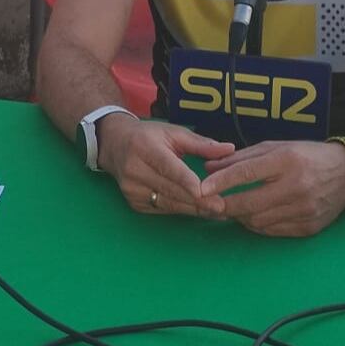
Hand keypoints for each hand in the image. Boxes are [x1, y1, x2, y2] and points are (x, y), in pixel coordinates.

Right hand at [98, 116, 234, 218]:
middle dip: (197, 200)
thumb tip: (229, 148)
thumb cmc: (149, 137)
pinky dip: (182, 210)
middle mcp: (134, 169)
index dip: (185, 180)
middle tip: (222, 206)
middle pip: (170, 189)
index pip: (168, 166)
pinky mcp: (134, 203)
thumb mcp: (174, 133)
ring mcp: (132, 189)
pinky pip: (162, 209)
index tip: (203, 191)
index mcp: (145, 147)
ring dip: (193, 209)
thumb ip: (201, 144)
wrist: (115, 145)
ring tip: (217, 212)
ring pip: (168, 203)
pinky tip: (199, 211)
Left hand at [198, 139, 344, 237]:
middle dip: (225, 205)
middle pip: (249, 203)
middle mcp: (297, 186)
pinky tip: (253, 215)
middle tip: (211, 204)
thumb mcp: (277, 148)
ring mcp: (304, 210)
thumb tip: (209, 168)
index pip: (247, 173)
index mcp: (288, 160)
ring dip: (240, 216)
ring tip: (234, 206)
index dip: (222, 182)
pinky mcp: (308, 227)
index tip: (201, 188)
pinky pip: (272, 231)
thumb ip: (242, 158)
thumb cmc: (308, 156)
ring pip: (257, 221)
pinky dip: (257, 224)